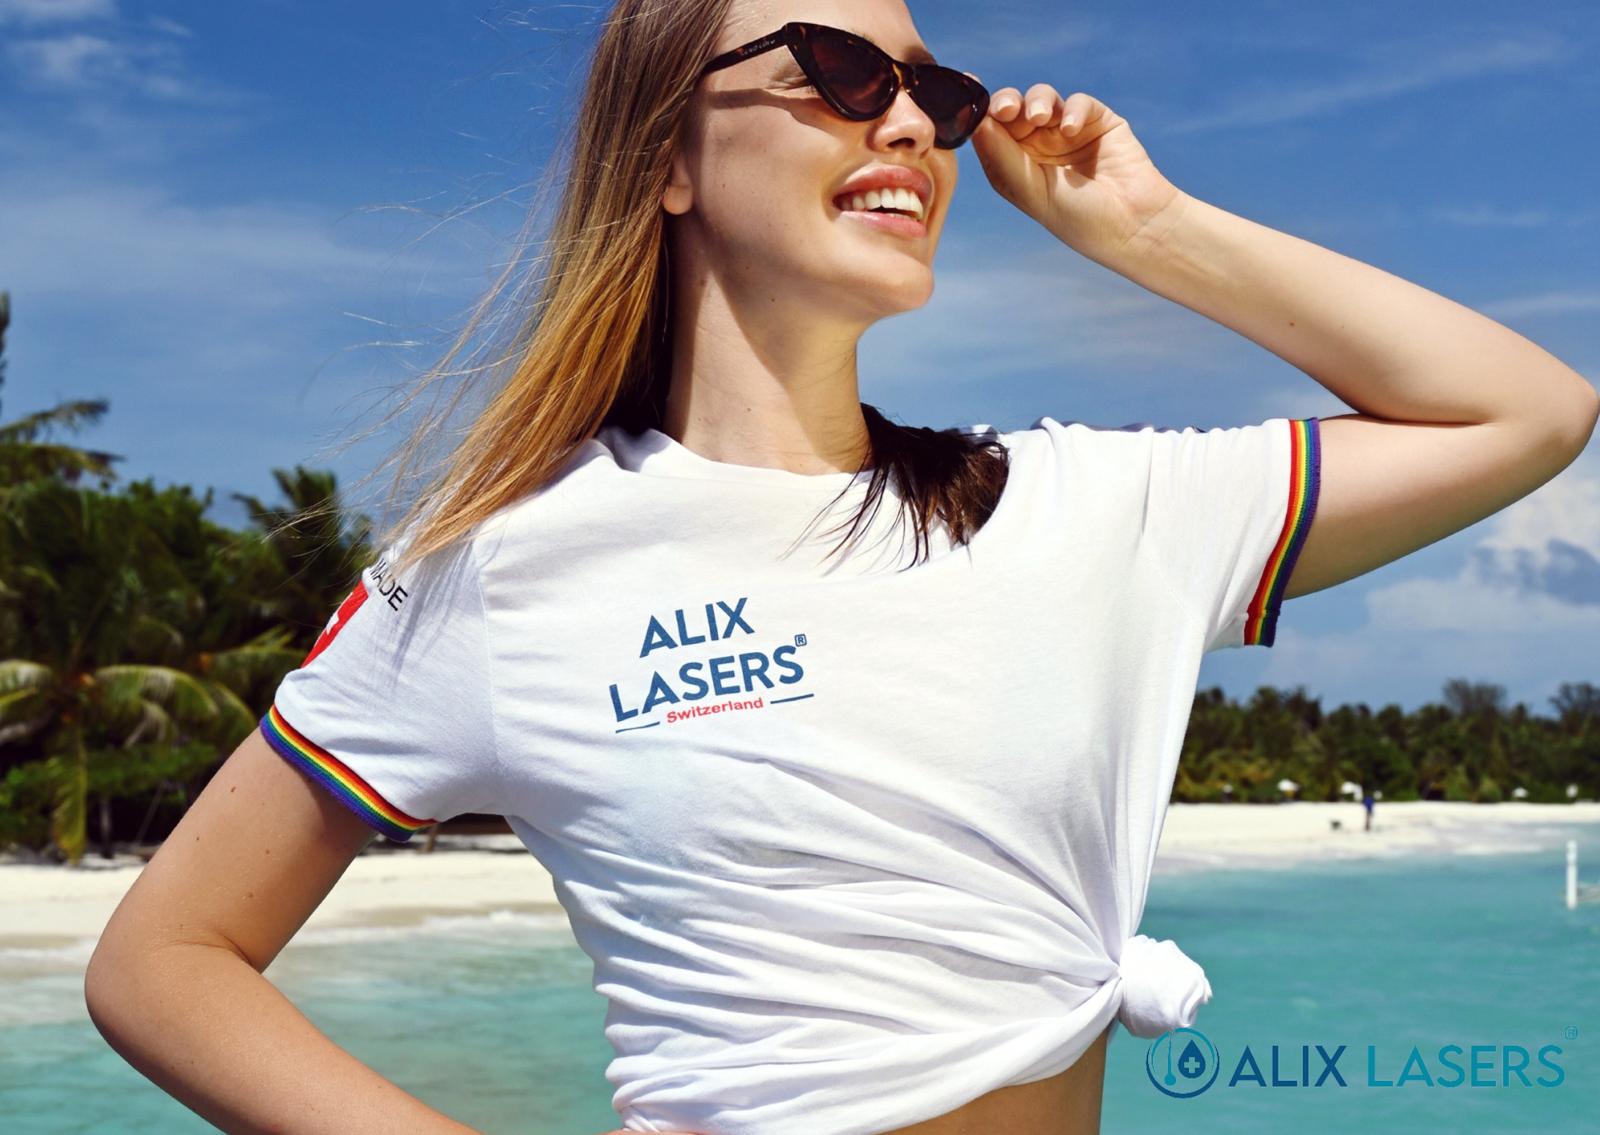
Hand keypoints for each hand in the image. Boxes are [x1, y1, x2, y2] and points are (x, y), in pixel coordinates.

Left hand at [965, 78, 1186, 266]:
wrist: (1132, 224)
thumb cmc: (1078, 218)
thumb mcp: (1033, 191)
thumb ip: (1003, 156)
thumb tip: (977, 122)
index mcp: (1015, 166)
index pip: (991, 133)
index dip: (980, 113)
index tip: (970, 93)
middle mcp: (1037, 147)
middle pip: (1013, 110)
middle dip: (1006, 104)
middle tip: (1006, 109)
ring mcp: (1066, 133)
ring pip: (1042, 99)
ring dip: (1036, 102)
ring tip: (1039, 117)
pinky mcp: (1097, 122)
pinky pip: (1078, 102)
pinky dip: (1072, 109)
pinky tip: (1070, 129)